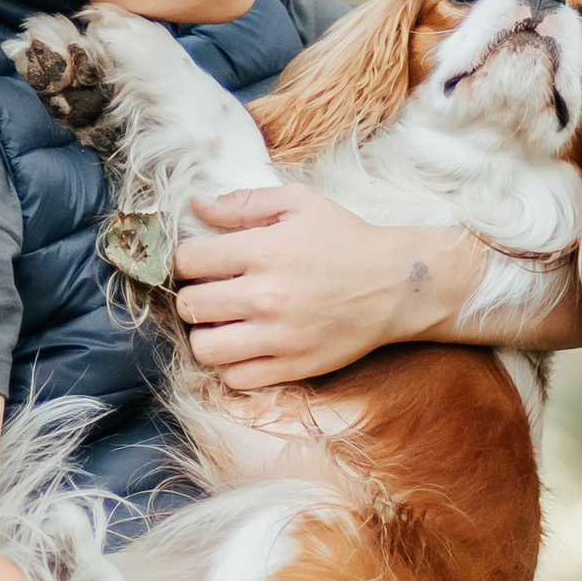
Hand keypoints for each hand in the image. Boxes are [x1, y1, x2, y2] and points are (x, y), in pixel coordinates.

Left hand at [171, 188, 477, 389]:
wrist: (395, 285)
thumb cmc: (344, 239)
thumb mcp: (299, 204)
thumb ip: (244, 202)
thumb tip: (195, 205)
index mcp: (264, 249)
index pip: (188, 260)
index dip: (186, 259)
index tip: (200, 261)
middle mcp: (267, 295)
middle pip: (190, 305)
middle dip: (192, 295)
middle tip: (210, 291)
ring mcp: (280, 337)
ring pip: (204, 348)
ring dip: (205, 334)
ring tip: (222, 322)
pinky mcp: (293, 367)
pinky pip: (236, 378)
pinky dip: (232, 364)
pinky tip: (245, 345)